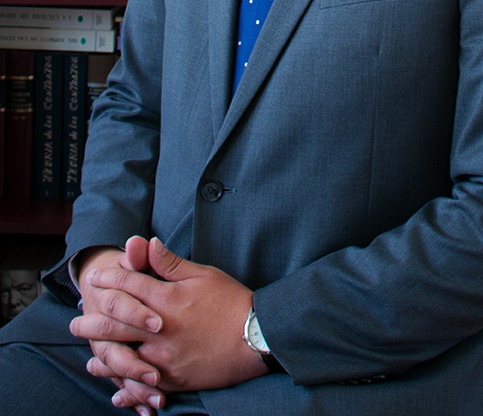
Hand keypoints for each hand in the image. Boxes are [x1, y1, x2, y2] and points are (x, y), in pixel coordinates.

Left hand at [72, 237, 267, 409]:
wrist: (256, 337)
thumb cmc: (231, 301)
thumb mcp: (203, 274)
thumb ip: (170, 263)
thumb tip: (147, 242)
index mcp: (168, 299)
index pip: (129, 286)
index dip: (109, 280)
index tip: (94, 279)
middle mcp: (161, 328)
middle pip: (116, 323)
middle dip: (93, 320)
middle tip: (75, 321)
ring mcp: (165, 357)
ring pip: (124, 358)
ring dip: (103, 356)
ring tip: (90, 356)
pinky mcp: (174, 379)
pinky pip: (143, 386)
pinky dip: (127, 388)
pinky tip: (116, 390)